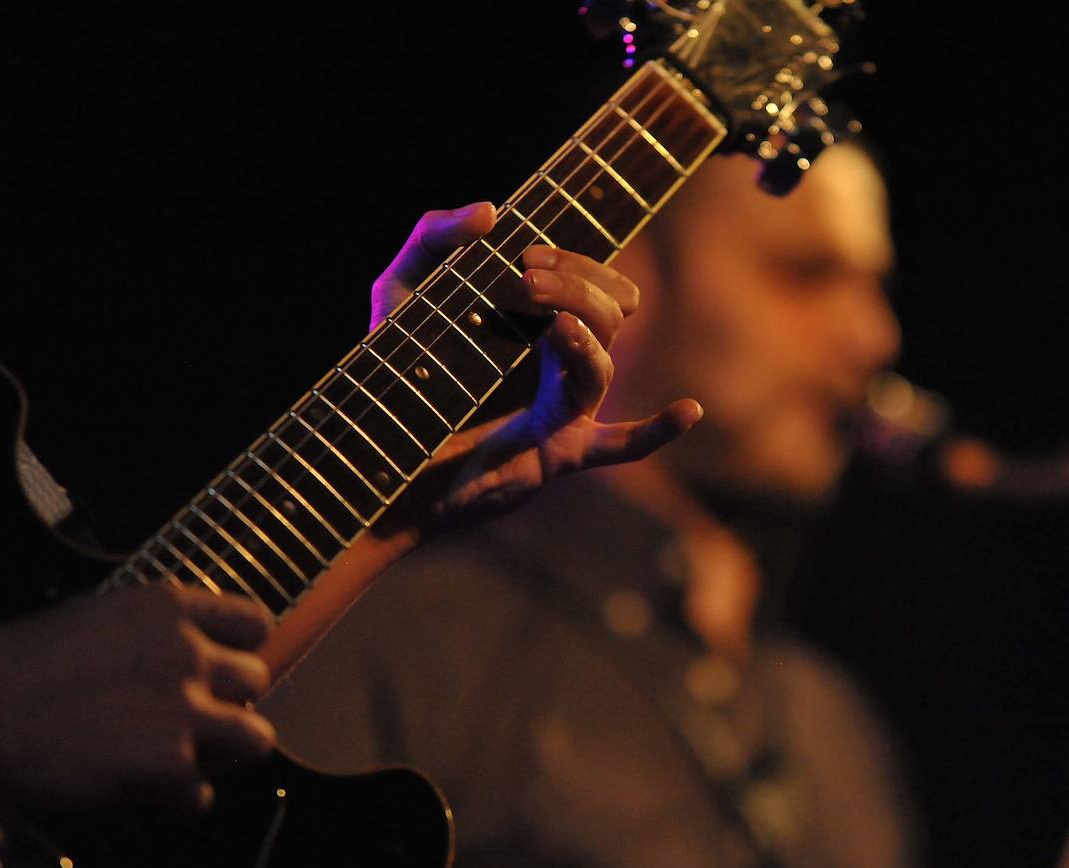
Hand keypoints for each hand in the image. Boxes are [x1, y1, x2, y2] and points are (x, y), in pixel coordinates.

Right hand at [0, 585, 274, 810]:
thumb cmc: (22, 665)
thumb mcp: (104, 618)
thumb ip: (161, 636)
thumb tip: (206, 662)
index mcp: (170, 607)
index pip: (255, 623)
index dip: (240, 651)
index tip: (224, 668)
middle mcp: (188, 652)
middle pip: (258, 681)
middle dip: (227, 703)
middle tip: (188, 719)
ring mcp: (183, 709)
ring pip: (255, 738)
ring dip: (220, 752)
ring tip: (177, 755)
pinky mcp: (167, 764)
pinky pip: (202, 794)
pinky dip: (175, 800)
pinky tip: (138, 788)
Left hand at [369, 203, 701, 538]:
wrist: (381, 456)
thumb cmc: (392, 377)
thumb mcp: (399, 291)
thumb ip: (433, 237)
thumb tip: (492, 210)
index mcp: (539, 326)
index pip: (594, 282)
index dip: (575, 261)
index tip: (528, 251)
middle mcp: (560, 364)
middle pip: (609, 313)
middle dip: (577, 287)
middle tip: (524, 280)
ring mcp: (565, 410)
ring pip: (603, 364)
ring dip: (582, 335)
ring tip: (551, 324)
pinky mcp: (558, 452)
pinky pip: (622, 446)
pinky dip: (658, 430)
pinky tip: (687, 410)